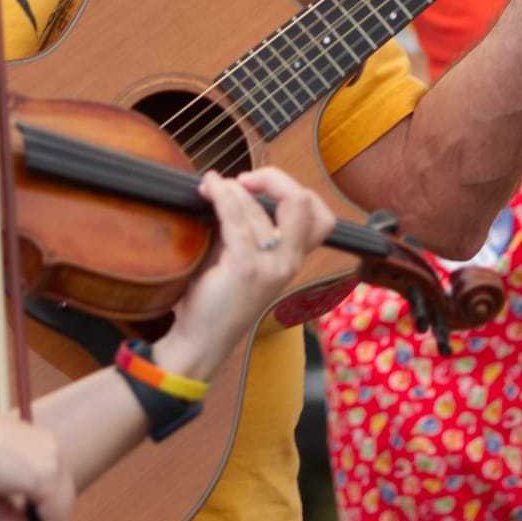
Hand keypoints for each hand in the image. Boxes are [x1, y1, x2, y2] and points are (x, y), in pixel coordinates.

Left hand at [155, 168, 335, 381]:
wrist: (200, 342)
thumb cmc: (217, 299)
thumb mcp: (242, 257)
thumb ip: (248, 225)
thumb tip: (233, 184)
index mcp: (293, 259)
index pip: (321, 218)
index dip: (295, 190)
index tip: (262, 187)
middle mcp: (289, 263)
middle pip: (302, 202)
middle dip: (274, 178)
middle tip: (245, 179)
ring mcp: (270, 267)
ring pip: (259, 208)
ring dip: (231, 190)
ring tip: (211, 189)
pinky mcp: (245, 269)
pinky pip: (237, 218)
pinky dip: (222, 196)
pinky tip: (209, 190)